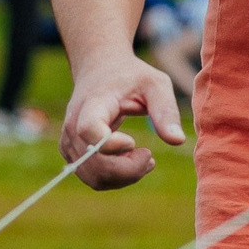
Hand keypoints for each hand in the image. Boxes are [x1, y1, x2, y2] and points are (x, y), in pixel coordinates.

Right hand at [60, 57, 186, 189]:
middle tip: (149, 156)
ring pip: (94, 177)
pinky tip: (131, 161)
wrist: (100, 70)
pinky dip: (116, 178)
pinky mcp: (72, 154)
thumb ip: (166, 111)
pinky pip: (93, 178)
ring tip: (144, 157)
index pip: (89, 130)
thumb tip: (178, 140)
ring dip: (124, 176)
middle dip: (129, 169)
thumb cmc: (131, 76)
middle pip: (94, 163)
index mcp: (92, 103)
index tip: (133, 141)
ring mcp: (69, 142)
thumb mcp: (155, 84)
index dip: (112, 144)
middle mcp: (73, 125)